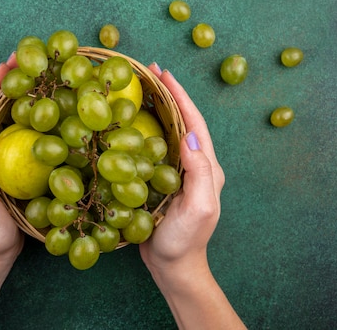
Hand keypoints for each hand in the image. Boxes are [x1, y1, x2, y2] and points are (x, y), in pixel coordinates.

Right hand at [139, 64, 243, 329]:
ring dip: (157, 106)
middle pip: (183, 120)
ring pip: (169, 130)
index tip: (164, 74)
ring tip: (140, 87)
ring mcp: (179, 171)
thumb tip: (192, 136)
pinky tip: (129, 121)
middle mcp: (195, 164)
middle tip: (149, 71)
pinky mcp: (163, 179)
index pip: (194, 123)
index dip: (180, 96)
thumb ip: (200, 172)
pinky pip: (155, 146)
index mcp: (207, 167)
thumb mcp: (197, 208)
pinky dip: (145, 127)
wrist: (174, 266)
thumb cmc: (184, 240)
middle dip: (169, 94)